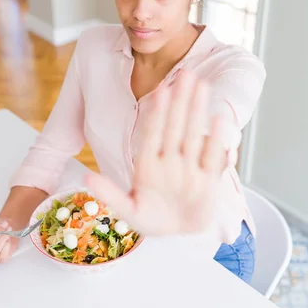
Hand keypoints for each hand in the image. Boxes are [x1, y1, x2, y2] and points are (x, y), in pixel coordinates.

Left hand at [85, 71, 225, 235]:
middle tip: (186, 74)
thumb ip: (110, 194)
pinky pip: (213, 157)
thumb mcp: (128, 210)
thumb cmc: (150, 219)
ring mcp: (190, 168)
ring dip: (198, 111)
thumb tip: (86, 179)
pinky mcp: (209, 179)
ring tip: (203, 86)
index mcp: (148, 165)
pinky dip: (217, 141)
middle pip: (176, 127)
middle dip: (181, 101)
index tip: (160, 91)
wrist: (178, 233)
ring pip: (194, 134)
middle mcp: (170, 161)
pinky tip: (221, 120)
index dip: (156, 113)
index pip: (152, 134)